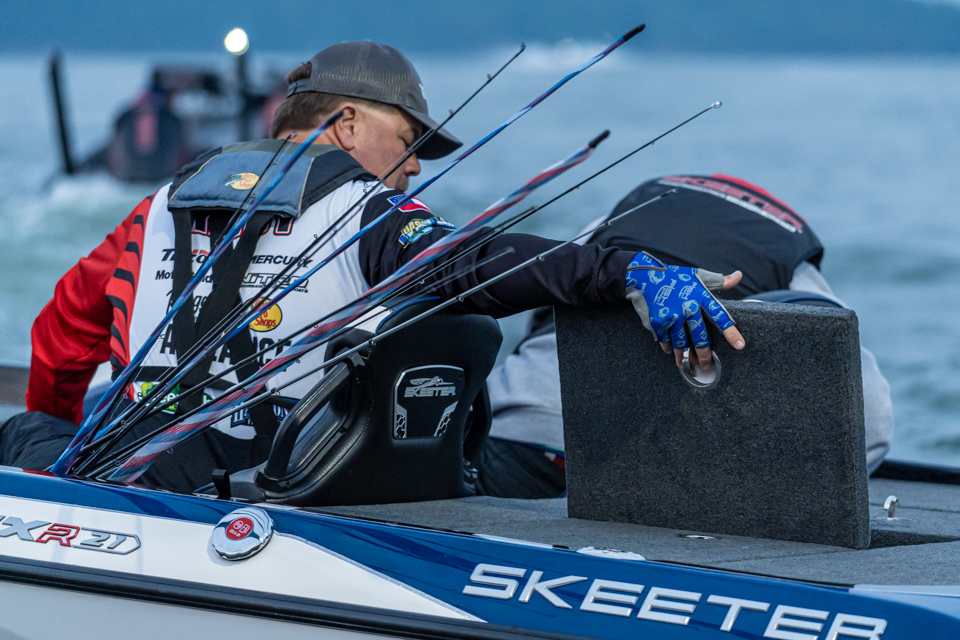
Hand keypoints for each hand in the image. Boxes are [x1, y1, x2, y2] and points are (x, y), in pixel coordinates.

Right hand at [624, 253, 745, 370]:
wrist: (644, 276)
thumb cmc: (675, 276)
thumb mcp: (698, 275)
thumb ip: (719, 281)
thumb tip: (738, 276)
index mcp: (701, 296)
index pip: (721, 317)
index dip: (731, 333)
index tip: (741, 346)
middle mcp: (688, 307)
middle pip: (700, 338)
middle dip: (704, 356)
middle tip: (707, 367)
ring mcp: (673, 316)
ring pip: (682, 344)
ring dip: (686, 358)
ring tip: (689, 367)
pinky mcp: (658, 322)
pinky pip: (666, 341)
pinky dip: (669, 349)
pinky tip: (672, 353)